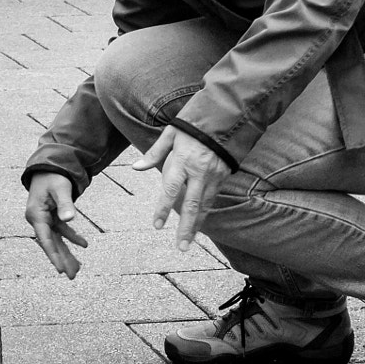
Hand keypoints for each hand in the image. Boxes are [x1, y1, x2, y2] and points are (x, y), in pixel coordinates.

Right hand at [24, 172, 88, 279]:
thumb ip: (65, 204)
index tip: (60, 269)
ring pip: (56, 240)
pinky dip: (72, 237)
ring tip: (77, 269)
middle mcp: (38, 219)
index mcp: (36, 215)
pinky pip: (61, 231)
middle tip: (72, 276)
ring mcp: (44, 219)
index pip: (45, 240)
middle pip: (51, 244)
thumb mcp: (61, 189)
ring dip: (67, 253)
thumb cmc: (53, 177)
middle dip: (62, 260)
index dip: (53, 255)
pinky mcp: (51, 216)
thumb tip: (70, 218)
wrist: (47, 166)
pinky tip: (84, 245)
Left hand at [133, 126, 230, 250]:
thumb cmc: (194, 124)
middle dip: (186, 228)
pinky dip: (205, 212)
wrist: (227, 116)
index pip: (171, 189)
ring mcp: (214, 175)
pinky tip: (200, 223)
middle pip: (192, 205)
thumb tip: (136, 168)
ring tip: (189, 242)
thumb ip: (155, 153)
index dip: (163, 209)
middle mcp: (200, 171)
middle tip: (180, 247)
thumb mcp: (171, 134)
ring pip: (205, 205)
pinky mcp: (224, 176)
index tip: (157, 225)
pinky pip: (213, 198)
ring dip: (197, 225)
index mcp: (184, 160)